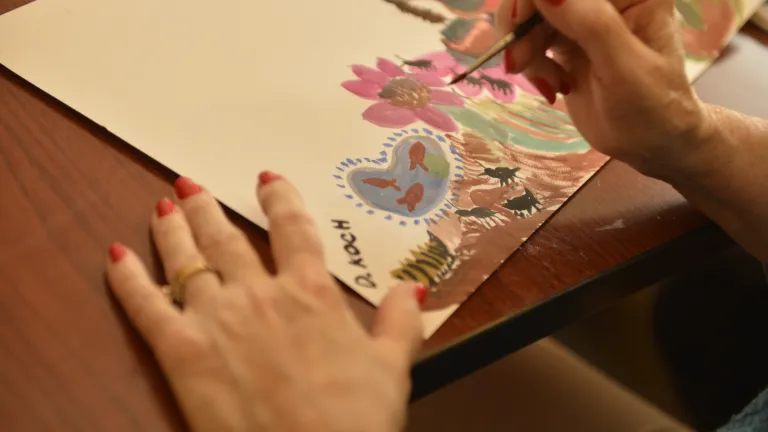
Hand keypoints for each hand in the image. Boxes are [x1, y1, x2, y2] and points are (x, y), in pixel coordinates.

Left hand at [106, 174, 426, 431]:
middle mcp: (260, 293)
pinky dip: (128, 279)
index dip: (280, 198)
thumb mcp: (392, 367)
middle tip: (191, 186)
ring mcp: (217, 318)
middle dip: (208, 208)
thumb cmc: (354, 420)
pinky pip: (146, 306)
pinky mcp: (181, 351)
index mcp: (310, 292)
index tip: (267, 179)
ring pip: (187, 260)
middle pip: (227, 238)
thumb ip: (401, 322)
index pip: (293, 229)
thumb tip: (413, 287)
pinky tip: (117, 257)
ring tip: (163, 207)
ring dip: (172, 231)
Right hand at [496, 0, 711, 177]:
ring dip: (524, 48)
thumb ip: (590, 23)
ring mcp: (583, 15)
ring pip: (529, 14)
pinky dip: (530, 62)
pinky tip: (552, 86)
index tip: (519, 26)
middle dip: (522, 23)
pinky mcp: (566, 38)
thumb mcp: (625, 67)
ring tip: (546, 84)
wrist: (649, 143)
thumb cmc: (652, 107)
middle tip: (519, 62)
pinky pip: (530, 36)